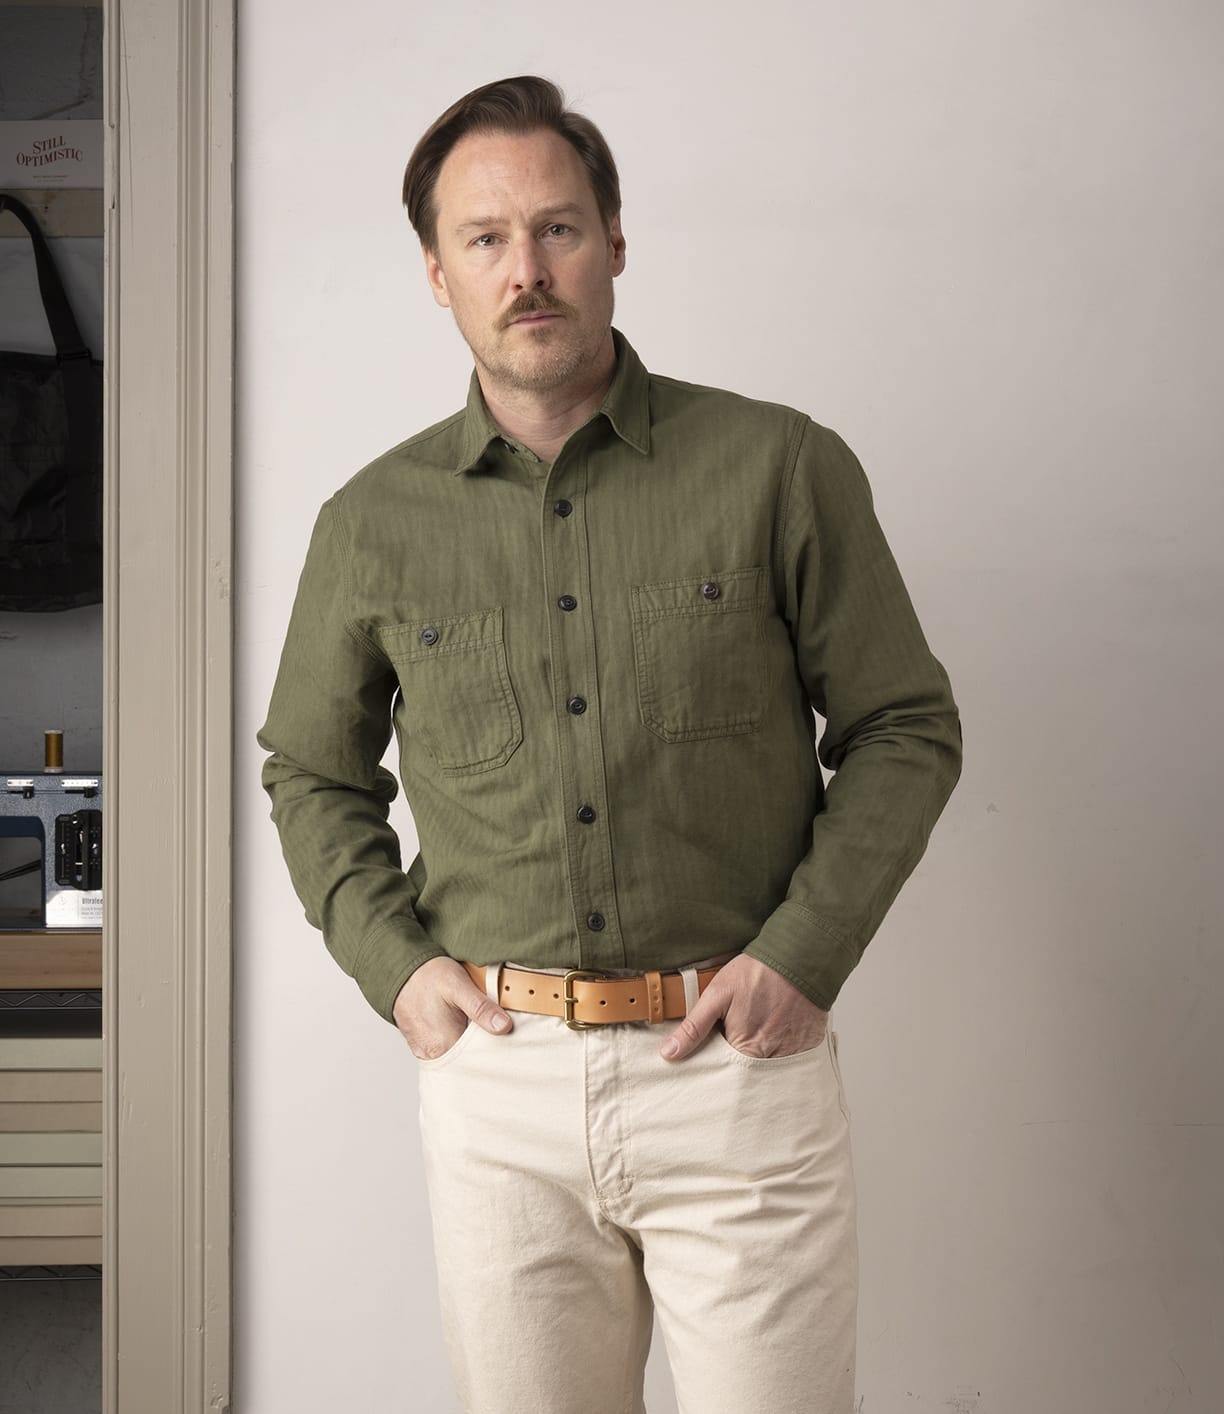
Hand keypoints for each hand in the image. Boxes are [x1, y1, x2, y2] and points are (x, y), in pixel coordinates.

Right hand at [393, 957, 511, 1058]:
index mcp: (444, 1043)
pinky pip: (446, 1052)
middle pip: (469, 1061)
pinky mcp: (422, 1047)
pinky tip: (463, 1028)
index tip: (508, 1035)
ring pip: (458, 1057)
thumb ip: (480, 1007)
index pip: (480, 1058)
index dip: (497, 1048)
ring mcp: (426, 1053)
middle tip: (497, 1029)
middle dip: (484, 1048)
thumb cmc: (427, 975)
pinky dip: (457, 1043)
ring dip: (471, 1046)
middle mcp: (433, 1054)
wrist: (399, 971)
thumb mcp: (457, 984)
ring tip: (478, 1026)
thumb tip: (504, 1026)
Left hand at [660, 953, 827, 1060]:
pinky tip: (780, 1033)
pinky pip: (794, 1060)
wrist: (799, 956)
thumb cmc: (757, 973)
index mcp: (745, 1048)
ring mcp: (793, 1053)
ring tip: (760, 1034)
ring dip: (764, 1059)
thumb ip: (694, 1027)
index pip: (725, 1074)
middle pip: (749, 1075)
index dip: (718, 1065)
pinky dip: (785, 1053)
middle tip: (739, 1039)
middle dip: (740, 1066)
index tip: (715, 1054)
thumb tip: (670, 1052)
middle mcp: (771, 1057)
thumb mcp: (717, 994)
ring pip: (772, 1069)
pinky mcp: (809, 1046)